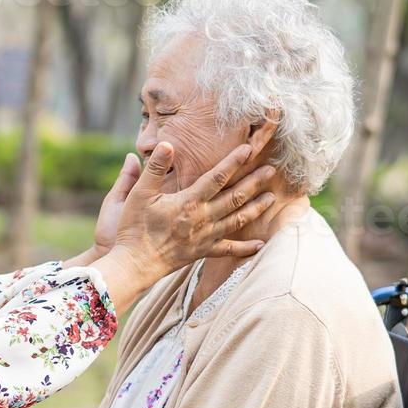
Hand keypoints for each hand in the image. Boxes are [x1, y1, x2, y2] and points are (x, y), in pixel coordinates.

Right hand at [89, 131, 277, 312]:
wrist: (134, 263)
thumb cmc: (134, 227)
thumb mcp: (139, 193)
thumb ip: (154, 168)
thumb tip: (167, 144)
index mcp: (189, 202)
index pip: (217, 177)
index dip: (234, 162)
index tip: (249, 149)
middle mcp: (202, 218)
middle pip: (235, 197)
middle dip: (254, 182)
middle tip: (272, 170)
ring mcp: (205, 237)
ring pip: (238, 220)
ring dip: (256, 208)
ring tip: (272, 197)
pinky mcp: (202, 252)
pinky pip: (229, 250)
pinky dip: (246, 248)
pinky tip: (261, 245)